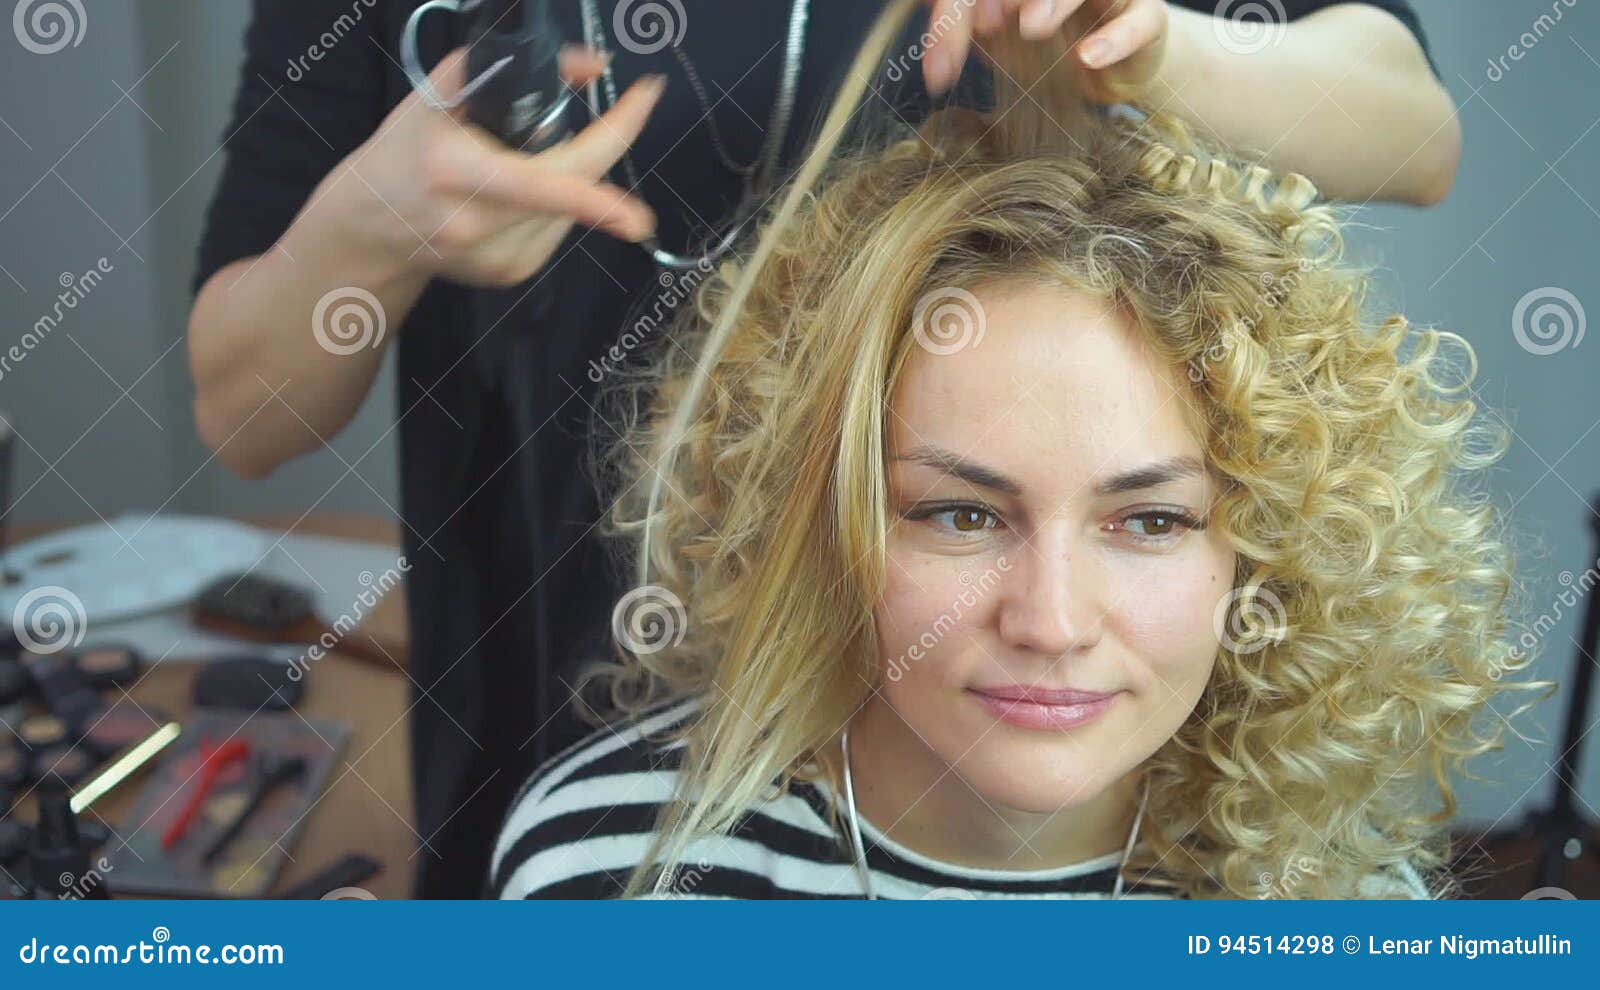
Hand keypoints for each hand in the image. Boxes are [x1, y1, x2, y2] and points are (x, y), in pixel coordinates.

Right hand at [325, 46, 662, 287]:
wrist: (369, 231)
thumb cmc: (404, 154)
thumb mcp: (436, 95)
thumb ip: (502, 66)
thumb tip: (585, 66)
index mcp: (459, 175)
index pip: (553, 176)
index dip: (612, 137)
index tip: (645, 97)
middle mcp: (480, 225)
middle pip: (579, 183)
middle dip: (608, 141)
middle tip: (627, 108)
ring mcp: (498, 257)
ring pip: (573, 205)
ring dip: (570, 175)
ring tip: (521, 162)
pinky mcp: (512, 273)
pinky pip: (560, 228)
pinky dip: (555, 205)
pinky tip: (518, 197)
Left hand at [923, 0, 1168, 104]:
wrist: (1109, 72)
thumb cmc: (1048, 46)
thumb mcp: (997, 38)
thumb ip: (965, 24)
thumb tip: (924, 17)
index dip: (955, 15)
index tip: (938, 66)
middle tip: (984, 25)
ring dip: (1056, 0)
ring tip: (1030, 28)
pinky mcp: (1148, 16)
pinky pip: (1139, 19)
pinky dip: (1115, 38)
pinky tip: (1087, 57)